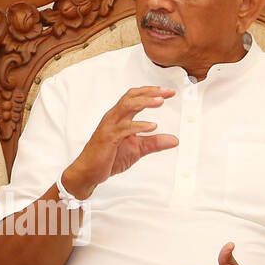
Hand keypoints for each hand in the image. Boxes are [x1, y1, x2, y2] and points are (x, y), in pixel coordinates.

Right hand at [60, 86, 178, 198]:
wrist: (89, 171)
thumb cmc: (109, 157)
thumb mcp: (137, 149)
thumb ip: (154, 143)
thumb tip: (174, 140)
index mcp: (119, 117)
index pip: (134, 97)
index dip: (150, 92)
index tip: (168, 92)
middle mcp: (113, 118)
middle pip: (130, 97)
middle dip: (149, 92)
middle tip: (167, 92)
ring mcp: (109, 127)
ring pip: (126, 106)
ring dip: (144, 102)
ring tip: (160, 101)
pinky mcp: (108, 138)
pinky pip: (124, 128)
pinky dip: (139, 125)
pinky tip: (152, 126)